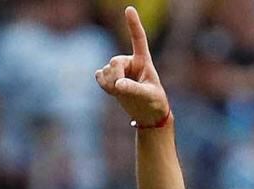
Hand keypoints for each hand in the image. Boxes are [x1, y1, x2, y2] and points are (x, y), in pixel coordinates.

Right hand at [95, 6, 169, 127]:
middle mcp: (130, 62)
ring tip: (120, 93)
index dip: (133, 24)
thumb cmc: (153, 102)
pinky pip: (99, 76)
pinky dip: (102, 84)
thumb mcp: (148, 95)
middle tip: (121, 89)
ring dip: (109, 83)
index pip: (138, 40)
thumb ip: (133, 89)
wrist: (147, 114)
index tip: (129, 9)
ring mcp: (119, 70)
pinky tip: (110, 90)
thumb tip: (117, 84)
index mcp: (143, 61)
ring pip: (105, 70)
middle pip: (115, 62)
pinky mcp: (110, 78)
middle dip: (115, 77)